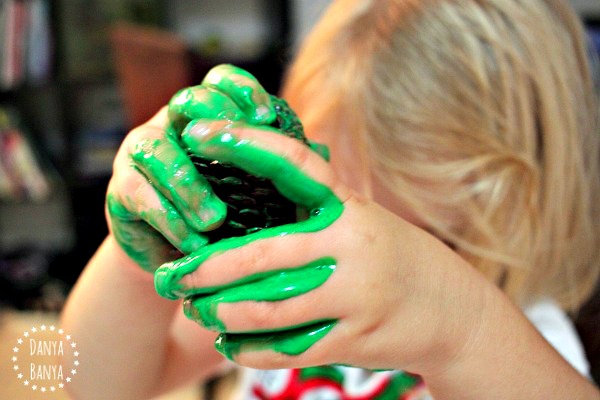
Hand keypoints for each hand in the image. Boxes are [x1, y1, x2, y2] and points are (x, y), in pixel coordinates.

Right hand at [105, 64, 279, 271]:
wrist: (177, 253)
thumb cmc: (225, 214)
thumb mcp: (255, 188)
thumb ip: (281, 166)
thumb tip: (322, 151)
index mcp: (207, 117)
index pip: (220, 83)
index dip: (241, 91)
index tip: (267, 116)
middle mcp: (172, 125)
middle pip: (187, 102)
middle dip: (215, 121)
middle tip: (240, 154)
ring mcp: (142, 152)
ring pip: (158, 151)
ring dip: (188, 185)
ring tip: (215, 219)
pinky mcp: (121, 189)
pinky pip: (140, 195)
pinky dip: (168, 218)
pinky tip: (192, 241)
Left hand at [153, 119, 487, 374]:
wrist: (455, 310)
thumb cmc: (392, 257)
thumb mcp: (360, 220)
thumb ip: (312, 211)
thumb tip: (249, 196)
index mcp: (347, 207)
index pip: (293, 162)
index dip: (246, 143)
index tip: (200, 133)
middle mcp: (352, 245)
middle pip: (263, 253)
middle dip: (208, 268)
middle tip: (171, 275)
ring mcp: (357, 295)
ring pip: (270, 308)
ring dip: (223, 311)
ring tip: (194, 309)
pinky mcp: (358, 338)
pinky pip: (290, 348)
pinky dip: (249, 348)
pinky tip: (227, 342)